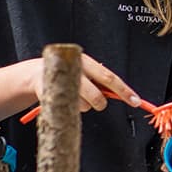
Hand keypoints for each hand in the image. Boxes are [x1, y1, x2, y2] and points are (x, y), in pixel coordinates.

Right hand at [17, 54, 143, 114]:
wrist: (35, 73)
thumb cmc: (67, 73)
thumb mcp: (86, 72)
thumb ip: (102, 82)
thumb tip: (125, 95)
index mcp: (86, 62)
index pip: (110, 78)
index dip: (124, 91)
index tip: (136, 101)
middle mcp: (74, 70)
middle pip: (96, 95)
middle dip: (100, 103)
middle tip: (98, 103)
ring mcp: (61, 82)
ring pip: (83, 105)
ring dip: (82, 106)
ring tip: (73, 95)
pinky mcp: (49, 93)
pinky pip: (68, 109)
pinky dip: (69, 108)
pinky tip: (64, 99)